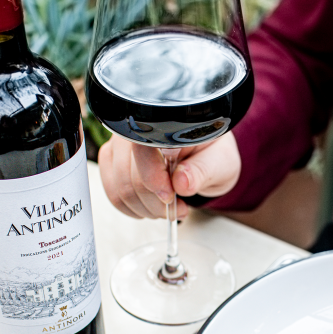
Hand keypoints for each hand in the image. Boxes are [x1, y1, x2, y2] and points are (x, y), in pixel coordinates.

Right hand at [98, 132, 241, 219]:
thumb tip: (181, 182)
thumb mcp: (220, 162)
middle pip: (129, 175)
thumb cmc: (211, 155)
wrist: (204, 159)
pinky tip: (151, 207)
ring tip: (168, 209)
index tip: (170, 197)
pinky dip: (133, 208)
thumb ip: (202, 171)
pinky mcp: (112, 162)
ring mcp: (120, 145)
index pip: (143, 150)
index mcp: (166, 124)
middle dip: (154, 201)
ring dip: (145, 208)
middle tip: (178, 208)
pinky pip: (113, 193)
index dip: (153, 178)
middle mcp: (136, 130)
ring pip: (120, 188)